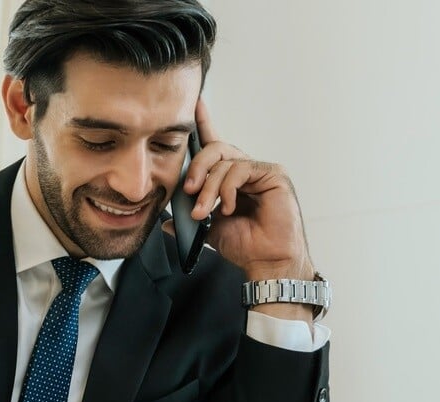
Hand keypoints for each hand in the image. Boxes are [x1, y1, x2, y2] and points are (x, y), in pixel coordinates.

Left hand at [173, 98, 314, 283]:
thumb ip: (190, 220)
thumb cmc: (245, 246)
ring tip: (203, 213)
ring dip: (208, 189)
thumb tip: (166, 223)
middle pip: (214, 149)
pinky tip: (229, 208)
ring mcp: (260, 170)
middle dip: (195, 168)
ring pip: (224, 161)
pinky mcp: (273, 174)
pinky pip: (240, 169)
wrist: (267, 261)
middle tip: (187, 191)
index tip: (194, 103)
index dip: (203, 123)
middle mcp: (245, 169)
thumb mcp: (209, 230)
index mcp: (230, 178)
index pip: (214, 144)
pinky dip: (228, 189)